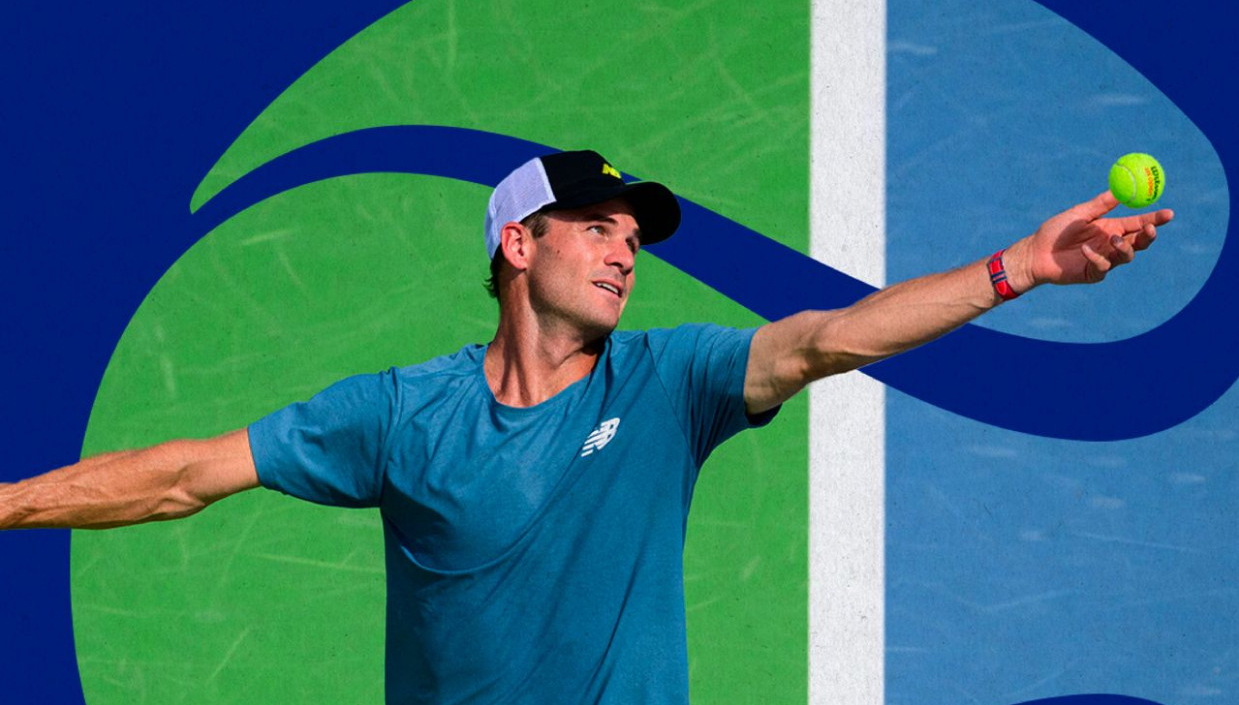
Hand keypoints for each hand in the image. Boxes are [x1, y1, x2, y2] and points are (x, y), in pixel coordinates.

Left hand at [1004, 191, 1172, 290]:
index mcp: (1111, 227)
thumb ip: (1099, 204)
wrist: (1034, 252)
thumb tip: (1120, 190)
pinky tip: (1084, 250)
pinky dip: (1097, 258)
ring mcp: (1104, 259)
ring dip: (1124, 246)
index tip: (1169, 213)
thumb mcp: (1078, 214)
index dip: (1155, 219)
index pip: (1138, 222)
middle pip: (1139, 241)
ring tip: (1113, 238)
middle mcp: (1110, 243)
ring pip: (1127, 255)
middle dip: (1148, 235)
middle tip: (1149, 228)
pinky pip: (1104, 267)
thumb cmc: (1055, 232)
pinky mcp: (1093, 273)